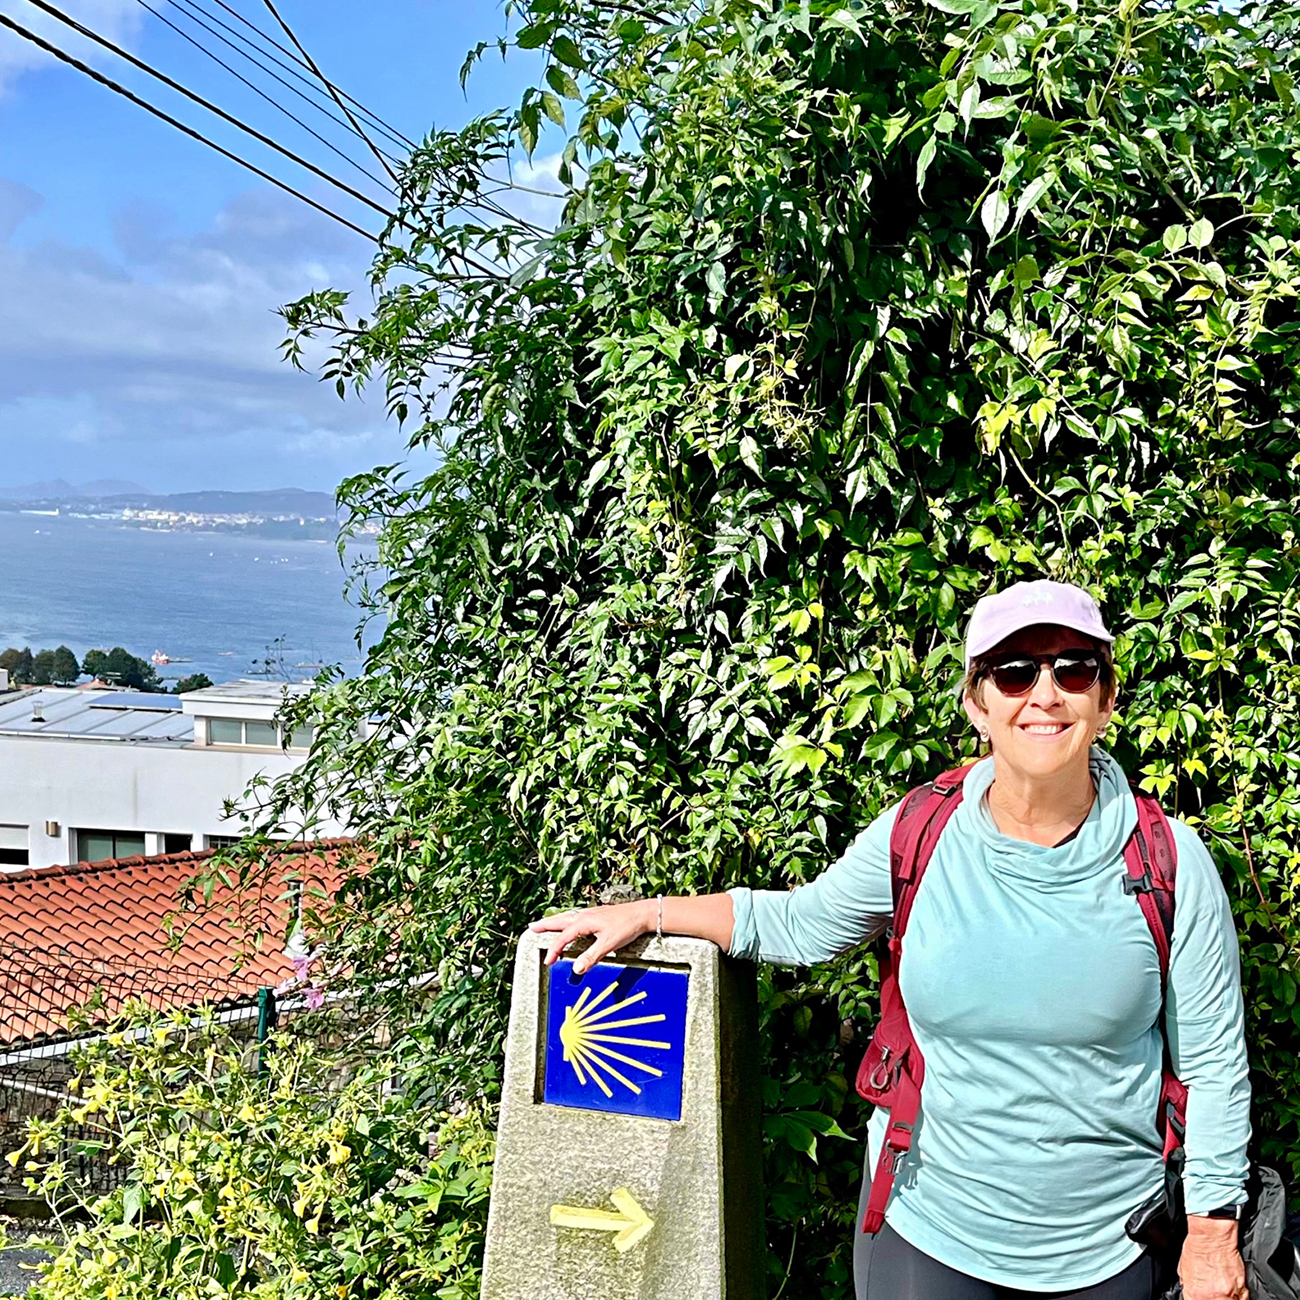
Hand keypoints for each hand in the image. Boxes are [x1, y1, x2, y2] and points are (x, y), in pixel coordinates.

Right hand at [528, 900, 655, 974]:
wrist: (642, 914)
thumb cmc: (626, 927)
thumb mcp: (608, 945)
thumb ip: (591, 957)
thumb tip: (576, 969)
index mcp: (584, 922)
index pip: (563, 938)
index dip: (554, 950)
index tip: (547, 962)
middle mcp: (584, 915)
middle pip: (559, 921)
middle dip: (545, 925)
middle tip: (531, 928)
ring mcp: (590, 913)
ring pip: (566, 917)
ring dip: (554, 921)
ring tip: (544, 924)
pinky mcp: (596, 914)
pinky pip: (574, 917)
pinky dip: (565, 920)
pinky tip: (568, 923)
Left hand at [1178, 1217, 1246, 1299]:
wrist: (1212, 1235)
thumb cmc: (1197, 1247)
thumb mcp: (1184, 1268)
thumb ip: (1189, 1285)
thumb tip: (1191, 1292)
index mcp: (1194, 1293)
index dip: (1198, 1299)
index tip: (1202, 1296)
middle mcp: (1211, 1297)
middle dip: (1213, 1299)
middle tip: (1214, 1293)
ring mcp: (1227, 1295)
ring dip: (1226, 1298)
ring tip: (1222, 1291)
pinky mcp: (1242, 1289)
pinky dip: (1238, 1297)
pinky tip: (1233, 1292)